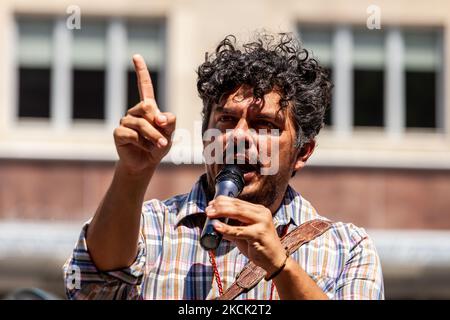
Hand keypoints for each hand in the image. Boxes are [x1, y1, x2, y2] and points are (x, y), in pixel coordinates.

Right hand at [114, 54, 175, 173]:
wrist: (146, 164)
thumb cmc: (158, 146)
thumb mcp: (171, 134)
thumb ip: (170, 122)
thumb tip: (160, 117)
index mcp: (148, 108)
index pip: (144, 86)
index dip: (141, 71)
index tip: (136, 56)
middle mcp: (135, 112)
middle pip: (147, 107)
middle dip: (158, 124)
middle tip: (163, 138)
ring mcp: (125, 121)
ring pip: (141, 123)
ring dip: (153, 136)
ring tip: (157, 145)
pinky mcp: (119, 132)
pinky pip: (132, 134)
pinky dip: (141, 142)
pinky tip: (142, 147)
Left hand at [205, 196, 286, 274]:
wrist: (275, 260)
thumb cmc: (259, 246)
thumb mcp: (244, 234)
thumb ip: (233, 227)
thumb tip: (216, 224)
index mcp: (259, 210)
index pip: (238, 202)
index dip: (223, 201)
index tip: (211, 203)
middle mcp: (262, 213)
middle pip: (237, 205)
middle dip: (220, 205)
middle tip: (208, 209)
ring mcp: (262, 223)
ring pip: (239, 213)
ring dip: (222, 212)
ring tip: (210, 214)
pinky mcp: (259, 234)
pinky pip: (239, 230)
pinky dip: (227, 228)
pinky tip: (217, 227)